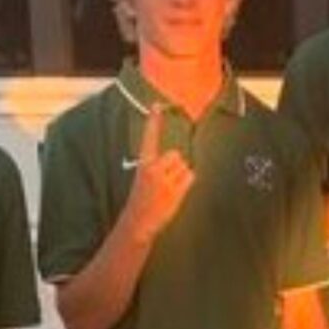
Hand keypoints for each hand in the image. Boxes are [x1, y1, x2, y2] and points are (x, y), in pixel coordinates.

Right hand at [125, 101, 196, 237]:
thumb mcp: (144, 179)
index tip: (157, 105)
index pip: (149, 138)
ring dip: (180, 176)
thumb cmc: (142, 201)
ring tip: (168, 190)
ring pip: (183, 166)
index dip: (154, 121)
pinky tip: (175, 194)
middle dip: (174, 166)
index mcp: (143, 164)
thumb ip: (157, 166)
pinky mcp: (175, 190)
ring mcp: (164, 180)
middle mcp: (153, 169)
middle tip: (165, 183)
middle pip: (175, 154)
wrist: (138, 222)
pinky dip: (186, 183)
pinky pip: (190, 177)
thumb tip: (177, 158)